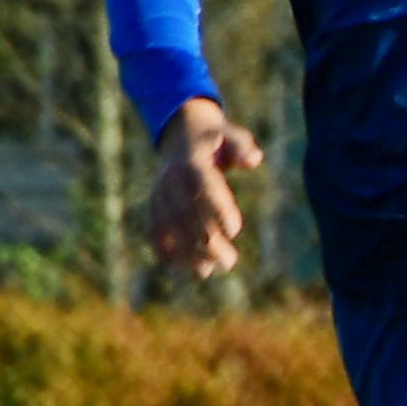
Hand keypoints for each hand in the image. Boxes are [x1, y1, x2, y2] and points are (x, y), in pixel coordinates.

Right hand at [138, 100, 265, 280]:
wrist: (180, 134)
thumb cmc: (215, 138)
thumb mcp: (231, 134)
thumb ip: (242, 146)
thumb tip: (253, 160)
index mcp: (192, 161)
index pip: (204, 187)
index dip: (217, 208)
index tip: (234, 230)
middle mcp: (171, 179)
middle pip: (186, 213)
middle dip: (206, 240)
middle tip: (229, 262)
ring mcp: (159, 193)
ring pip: (168, 226)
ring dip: (185, 250)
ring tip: (208, 271)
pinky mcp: (153, 204)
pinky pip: (154, 229)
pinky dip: (163, 248)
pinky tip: (178, 268)